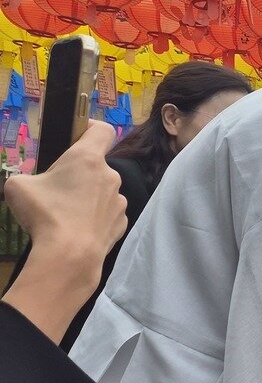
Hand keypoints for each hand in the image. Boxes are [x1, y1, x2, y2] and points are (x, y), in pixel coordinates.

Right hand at [3, 123, 125, 343]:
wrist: (71, 254)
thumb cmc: (45, 213)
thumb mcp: (18, 186)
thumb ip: (27, 177)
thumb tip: (31, 186)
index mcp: (88, 158)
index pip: (102, 130)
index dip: (91, 128)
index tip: (79, 134)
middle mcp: (110, 176)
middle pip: (96, 166)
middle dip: (78, 174)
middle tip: (57, 190)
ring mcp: (120, 200)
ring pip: (102, 192)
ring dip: (88, 197)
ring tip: (66, 215)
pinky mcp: (122, 223)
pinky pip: (107, 214)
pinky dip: (95, 218)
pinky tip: (79, 229)